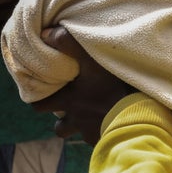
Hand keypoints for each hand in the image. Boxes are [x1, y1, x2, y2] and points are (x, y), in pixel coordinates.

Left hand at [30, 27, 133, 143]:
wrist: (134, 116)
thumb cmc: (112, 87)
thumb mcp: (91, 60)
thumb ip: (68, 44)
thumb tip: (45, 34)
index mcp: (68, 101)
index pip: (40, 106)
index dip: (37, 101)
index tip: (41, 95)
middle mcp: (75, 119)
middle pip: (59, 127)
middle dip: (60, 119)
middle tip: (67, 107)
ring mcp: (90, 131)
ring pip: (78, 134)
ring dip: (80, 127)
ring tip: (89, 117)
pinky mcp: (106, 139)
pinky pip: (98, 138)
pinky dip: (100, 132)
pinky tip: (109, 123)